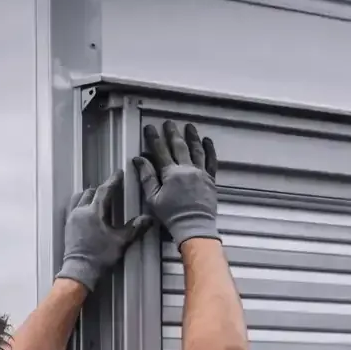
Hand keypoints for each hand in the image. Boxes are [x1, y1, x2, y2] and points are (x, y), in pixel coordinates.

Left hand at [55, 170, 154, 291]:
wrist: (80, 270)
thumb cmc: (100, 256)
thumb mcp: (121, 242)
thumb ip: (134, 228)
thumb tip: (148, 219)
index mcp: (94, 211)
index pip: (105, 190)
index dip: (113, 181)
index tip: (119, 174)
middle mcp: (81, 211)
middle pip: (91, 192)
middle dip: (101, 189)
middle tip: (111, 189)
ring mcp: (72, 218)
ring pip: (79, 198)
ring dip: (89, 195)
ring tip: (97, 197)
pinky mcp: (68, 226)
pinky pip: (73, 207)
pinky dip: (80, 203)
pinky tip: (85, 209)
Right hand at [132, 120, 218, 247]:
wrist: (194, 226)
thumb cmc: (171, 215)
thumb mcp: (153, 198)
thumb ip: (147, 177)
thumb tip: (139, 159)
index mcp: (171, 173)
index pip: (160, 151)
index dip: (154, 138)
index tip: (150, 127)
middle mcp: (186, 169)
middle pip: (179, 146)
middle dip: (173, 133)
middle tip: (169, 123)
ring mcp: (200, 173)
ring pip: (196, 150)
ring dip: (192, 136)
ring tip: (189, 126)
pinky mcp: (211, 179)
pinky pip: (211, 161)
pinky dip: (210, 149)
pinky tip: (207, 140)